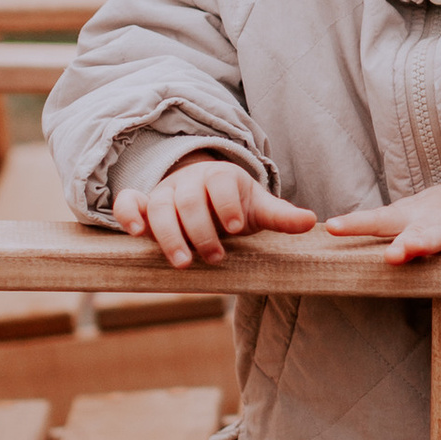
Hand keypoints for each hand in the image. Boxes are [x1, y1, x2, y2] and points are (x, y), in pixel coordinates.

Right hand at [113, 159, 316, 269]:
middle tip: (215, 258)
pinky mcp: (145, 203)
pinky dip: (129, 214)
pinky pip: (129, 202)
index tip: (236, 229)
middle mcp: (190, 181)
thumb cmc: (236, 206)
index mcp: (221, 176)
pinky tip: (137, 234)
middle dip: (201, 230)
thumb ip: (281, 216)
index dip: (227, 205)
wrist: (207, 195)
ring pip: (160, 205)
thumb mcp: (259, 208)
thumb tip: (311, 221)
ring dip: (168, 233)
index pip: (222, 185)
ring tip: (182, 262)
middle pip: (189, 200)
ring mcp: (165, 191)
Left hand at [324, 169, 440, 264]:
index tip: (332, 227)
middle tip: (389, 257)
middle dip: (401, 244)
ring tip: (413, 249)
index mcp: (411, 218)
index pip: (379, 220)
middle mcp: (432, 219)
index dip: (357, 224)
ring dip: (428, 241)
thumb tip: (352, 263)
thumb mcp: (418, 222)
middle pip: (412, 231)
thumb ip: (395, 237)